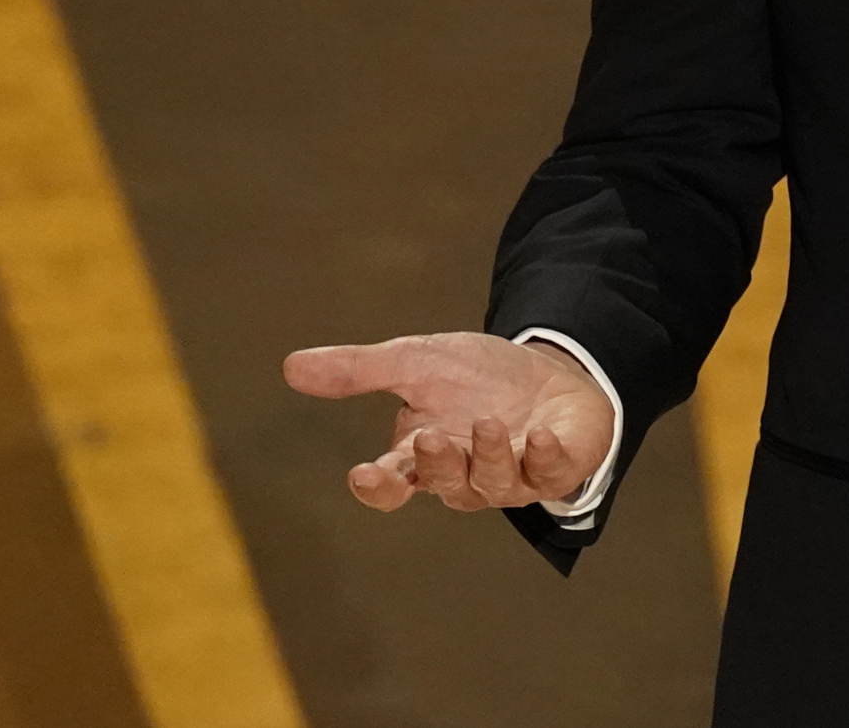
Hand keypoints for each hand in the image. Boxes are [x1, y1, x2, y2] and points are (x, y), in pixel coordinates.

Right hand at [283, 332, 614, 511]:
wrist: (550, 372)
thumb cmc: (478, 377)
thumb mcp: (417, 361)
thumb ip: (360, 370)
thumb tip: (290, 366)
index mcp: (424, 456)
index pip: (392, 484)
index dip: (377, 486)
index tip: (363, 474)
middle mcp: (466, 475)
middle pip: (443, 483)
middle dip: (437, 464)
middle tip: (429, 436)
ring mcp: (513, 476)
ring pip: (493, 483)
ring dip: (488, 456)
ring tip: (486, 424)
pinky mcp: (558, 468)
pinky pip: (551, 473)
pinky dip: (544, 457)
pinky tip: (538, 436)